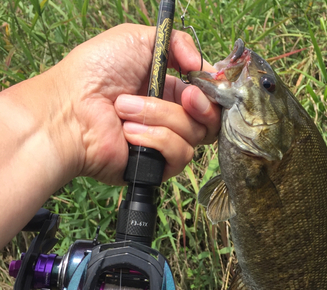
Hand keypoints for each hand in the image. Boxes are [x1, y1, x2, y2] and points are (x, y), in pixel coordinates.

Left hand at [55, 24, 220, 183]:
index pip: (207, 97)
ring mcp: (163, 144)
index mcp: (168, 91)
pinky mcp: (156, 167)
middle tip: (184, 96)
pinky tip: (129, 133)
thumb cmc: (93, 72)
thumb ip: (176, 42)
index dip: (212, 91)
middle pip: (210, 120)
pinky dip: (155, 140)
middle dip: (200, 106)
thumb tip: (201, 63)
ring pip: (194, 135)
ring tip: (124, 110)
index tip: (205, 82)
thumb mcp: (136, 39)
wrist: (69, 109)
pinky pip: (179, 155)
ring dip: (160, 117)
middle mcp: (169, 119)